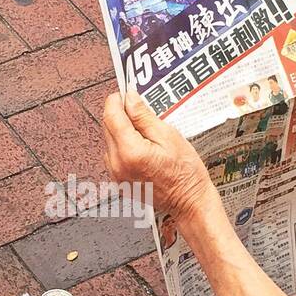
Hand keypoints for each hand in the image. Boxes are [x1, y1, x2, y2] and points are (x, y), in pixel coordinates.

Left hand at [102, 87, 219, 230]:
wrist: (188, 202)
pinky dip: (123, 146)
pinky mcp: (118, 180)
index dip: (117, 100)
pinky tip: (143, 148)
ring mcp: (116, 175)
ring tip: (147, 134)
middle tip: (140, 110)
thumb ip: (144, 116)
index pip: (111, 115)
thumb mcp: (169, 136)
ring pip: (109, 140)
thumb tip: (130, 99)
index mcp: (130, 151)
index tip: (126, 93)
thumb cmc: (185, 174)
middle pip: (107, 127)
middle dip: (120, 114)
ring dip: (122, 131)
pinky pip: (113, 155)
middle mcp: (117, 164)